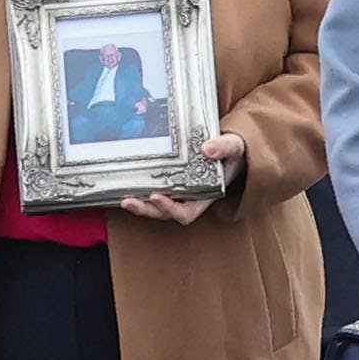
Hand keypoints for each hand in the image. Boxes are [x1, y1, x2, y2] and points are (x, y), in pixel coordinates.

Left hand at [118, 136, 247, 224]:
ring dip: (140, 204)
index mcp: (206, 195)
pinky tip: (126, 184)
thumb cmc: (234, 151)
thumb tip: (207, 149)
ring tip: (123, 198)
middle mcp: (190, 197)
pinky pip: (154, 190)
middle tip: (128, 201)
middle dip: (147, 210)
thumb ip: (225, 147)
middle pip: (165, 212)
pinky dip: (141, 190)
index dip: (170, 208)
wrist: (232, 148)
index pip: (186, 212)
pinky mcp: (170, 181)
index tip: (157, 196)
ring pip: (156, 205)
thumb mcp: (235, 147)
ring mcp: (179, 191)